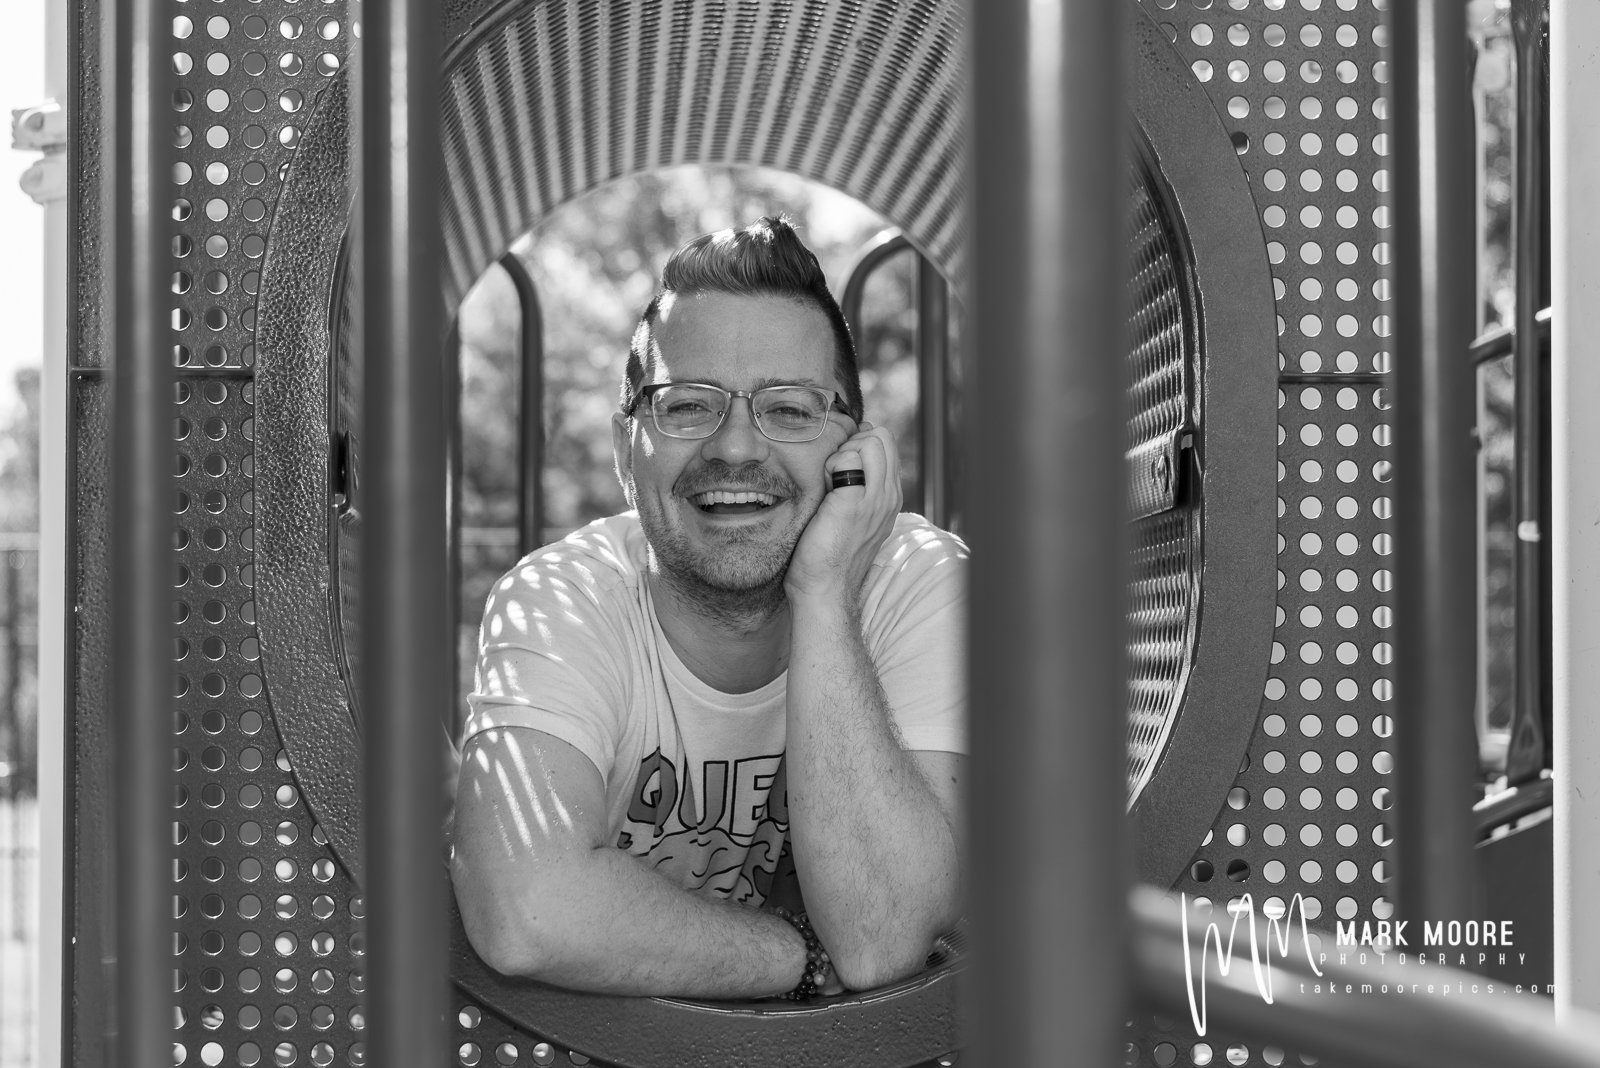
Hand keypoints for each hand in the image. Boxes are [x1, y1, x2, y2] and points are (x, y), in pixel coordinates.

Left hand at [785, 421, 901, 607]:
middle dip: (854, 442)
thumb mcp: (853, 516)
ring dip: (844, 451)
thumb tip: (848, 453)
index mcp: (890, 497)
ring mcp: (875, 498)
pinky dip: (832, 464)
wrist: (824, 588)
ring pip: (872, 440)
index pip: (887, 445)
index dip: (859, 446)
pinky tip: (824, 490)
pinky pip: (848, 457)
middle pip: (883, 436)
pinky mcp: (855, 501)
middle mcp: (889, 496)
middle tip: (834, 472)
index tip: (840, 470)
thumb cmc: (829, 554)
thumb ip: (858, 487)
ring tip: (831, 481)